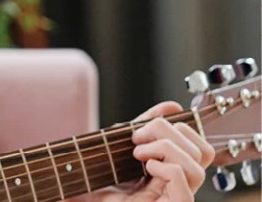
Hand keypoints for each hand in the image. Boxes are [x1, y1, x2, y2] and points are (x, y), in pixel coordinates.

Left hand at [78, 101, 215, 201]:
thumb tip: (172, 106)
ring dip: (167, 149)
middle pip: (201, 153)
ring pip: (197, 167)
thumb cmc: (96, 186)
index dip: (181, 128)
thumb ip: (144, 129)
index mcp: (169, 175)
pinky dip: (166, 167)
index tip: (145, 128)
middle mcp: (177, 189)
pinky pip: (184, 184)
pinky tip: (146, 167)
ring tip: (138, 153)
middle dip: (169, 133)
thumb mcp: (119, 149)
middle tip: (137, 138)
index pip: (200, 149)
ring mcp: (174, 200)